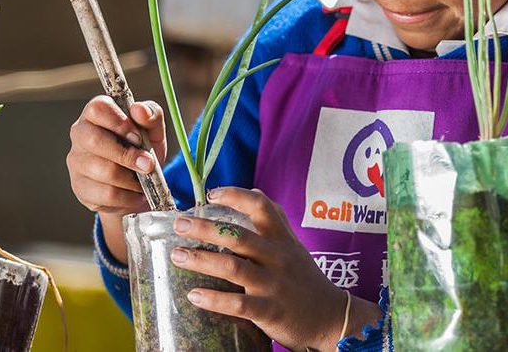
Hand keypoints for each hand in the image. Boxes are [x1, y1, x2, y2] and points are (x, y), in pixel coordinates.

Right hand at [68, 95, 166, 260]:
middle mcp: (80, 134)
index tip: (139, 137)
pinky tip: (136, 194)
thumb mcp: (153, 131)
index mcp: (96, 114)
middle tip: (149, 164)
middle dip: (127, 155)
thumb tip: (139, 110)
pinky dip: (128, 197)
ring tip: (144, 182)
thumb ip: (151, 116)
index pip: (97, 109)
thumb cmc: (142, 150)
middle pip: (94, 140)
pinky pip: (105, 194)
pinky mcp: (80, 187)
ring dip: (131, 179)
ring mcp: (77, 162)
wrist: (139, 184)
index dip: (120, 123)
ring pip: (102, 170)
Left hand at [171, 187, 381, 349]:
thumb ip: (275, 220)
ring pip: (234, 267)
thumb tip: (254, 191)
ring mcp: (273, 284)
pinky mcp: (270, 311)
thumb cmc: (304, 278)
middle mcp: (277, 257)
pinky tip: (194, 295)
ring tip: (178, 256)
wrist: (329, 317)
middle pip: (239, 236)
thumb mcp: (294, 245)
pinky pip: (239, 304)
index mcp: (282, 239)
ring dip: (202, 260)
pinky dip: (214, 299)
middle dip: (205, 228)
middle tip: (179, 223)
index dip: (236, 196)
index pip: (261, 207)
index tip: (211, 194)